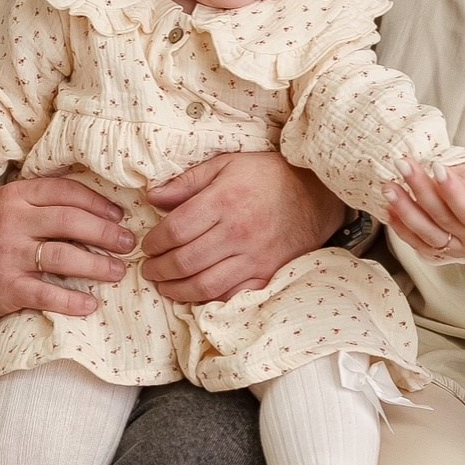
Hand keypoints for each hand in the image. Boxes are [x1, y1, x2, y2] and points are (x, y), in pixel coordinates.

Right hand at [0, 176, 136, 321]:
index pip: (65, 192)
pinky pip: (47, 293)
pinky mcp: (6, 287)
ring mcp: (8, 255)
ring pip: (64, 256)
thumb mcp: (0, 208)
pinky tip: (90, 305)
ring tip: (117, 272)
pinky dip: (72, 301)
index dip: (97, 202)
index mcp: (14, 197)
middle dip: (106, 233)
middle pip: (71, 221)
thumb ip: (35, 202)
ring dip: (98, 265)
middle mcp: (12, 222)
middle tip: (128, 243)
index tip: (118, 214)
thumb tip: (87, 205)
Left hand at [141, 151, 344, 304]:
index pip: (176, 230)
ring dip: (177, 290)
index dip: (155, 242)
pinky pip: (231, 295)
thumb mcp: (227, 165)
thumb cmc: (268, 177)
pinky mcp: (267, 274)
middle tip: (149, 269)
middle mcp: (238, 232)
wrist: (316, 195)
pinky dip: (208, 300)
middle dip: (159, 269)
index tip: (148, 245)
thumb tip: (153, 197)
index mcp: (224, 201)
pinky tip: (195, 293)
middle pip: (185, 261)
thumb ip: (187, 181)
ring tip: (165, 285)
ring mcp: (254, 257)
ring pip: (204, 285)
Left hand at [384, 155, 464, 263]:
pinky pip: (425, 244)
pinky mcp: (455, 246)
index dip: (455, 193)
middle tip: (404, 163)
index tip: (438, 168)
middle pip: (445, 220)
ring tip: (389, 186)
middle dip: (421, 190)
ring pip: (430, 235)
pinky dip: (405, 229)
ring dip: (406, 211)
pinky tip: (389, 209)